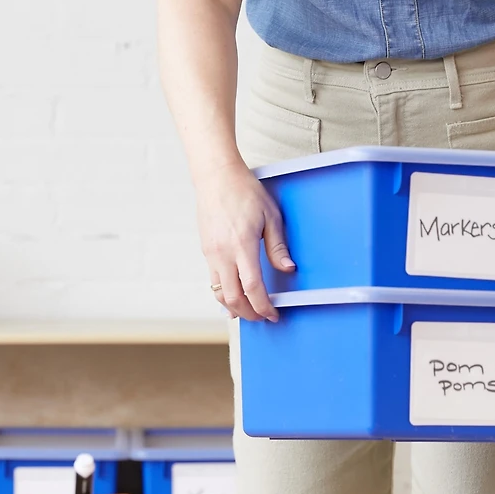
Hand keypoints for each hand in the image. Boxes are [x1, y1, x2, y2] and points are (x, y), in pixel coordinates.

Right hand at [196, 160, 295, 321]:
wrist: (216, 176)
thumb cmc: (244, 191)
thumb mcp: (271, 216)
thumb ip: (278, 246)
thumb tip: (288, 268)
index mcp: (242, 245)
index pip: (253, 287)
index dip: (264, 306)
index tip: (273, 313)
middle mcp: (223, 253)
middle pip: (233, 298)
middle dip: (249, 313)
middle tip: (263, 317)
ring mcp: (211, 253)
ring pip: (219, 293)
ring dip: (234, 307)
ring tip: (249, 312)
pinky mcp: (206, 251)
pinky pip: (213, 281)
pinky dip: (224, 295)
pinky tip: (233, 298)